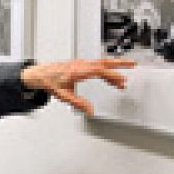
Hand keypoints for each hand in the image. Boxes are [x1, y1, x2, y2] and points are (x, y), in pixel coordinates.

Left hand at [20, 58, 135, 115]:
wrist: (40, 74)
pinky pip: (96, 64)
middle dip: (119, 64)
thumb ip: (78, 103)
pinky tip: (109, 76)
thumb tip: (90, 110)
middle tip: (133, 65)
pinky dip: (105, 68)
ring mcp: (81, 63)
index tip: (121, 79)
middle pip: (103, 62)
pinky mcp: (80, 64)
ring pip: (101, 62)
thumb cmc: (50, 82)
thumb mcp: (63, 95)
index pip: (99, 70)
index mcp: (77, 71)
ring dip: (113, 68)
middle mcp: (80, 64)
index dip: (112, 74)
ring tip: (123, 79)